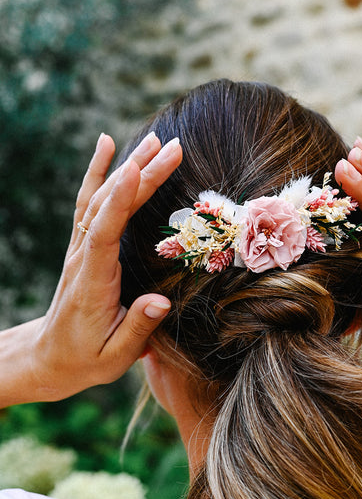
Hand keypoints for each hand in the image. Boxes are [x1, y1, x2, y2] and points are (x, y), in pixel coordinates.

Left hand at [32, 131, 181, 399]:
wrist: (50, 357)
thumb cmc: (86, 359)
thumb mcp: (113, 357)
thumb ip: (138, 328)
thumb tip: (161, 301)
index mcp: (92, 283)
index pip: (104, 235)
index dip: (120, 202)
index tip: (137, 170)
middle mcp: (83, 258)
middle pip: (108, 206)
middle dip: (141, 174)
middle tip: (174, 147)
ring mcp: (81, 248)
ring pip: (101, 198)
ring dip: (127, 166)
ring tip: (155, 139)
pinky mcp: (84, 245)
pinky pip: (90, 202)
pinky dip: (99, 171)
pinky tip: (108, 145)